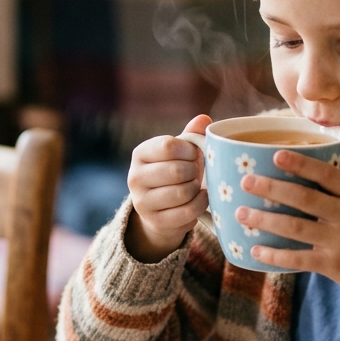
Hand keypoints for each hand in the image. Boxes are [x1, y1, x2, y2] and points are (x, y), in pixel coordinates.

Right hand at [125, 115, 211, 262]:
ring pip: (182, 193)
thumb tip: (204, 119)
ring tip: (196, 185)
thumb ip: (191, 135)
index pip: (168, 146)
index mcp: (140, 153)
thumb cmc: (173, 172)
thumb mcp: (179, 152)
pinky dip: (200, 204)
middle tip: (196, 172)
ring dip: (197, 188)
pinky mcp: (155, 222)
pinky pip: (187, 212)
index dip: (189, 150)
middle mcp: (135, 177)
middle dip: (194, 171)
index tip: (194, 154)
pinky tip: (201, 198)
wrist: (160, 209)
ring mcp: (142, 202)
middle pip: (176, 170)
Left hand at [235, 150, 339, 306]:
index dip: (302, 164)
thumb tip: (332, 149)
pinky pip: (298, 259)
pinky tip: (255, 249)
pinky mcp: (333, 265)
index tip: (277, 153)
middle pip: (306, 199)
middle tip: (246, 180)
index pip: (328, 174)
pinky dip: (275, 255)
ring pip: (296, 228)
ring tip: (241, 212)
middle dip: (273, 188)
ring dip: (266, 220)